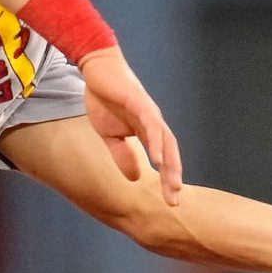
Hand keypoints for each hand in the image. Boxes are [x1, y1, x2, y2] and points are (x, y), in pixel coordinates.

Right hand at [79, 48, 182, 204]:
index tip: (169, 201)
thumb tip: (135, 178)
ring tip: (172, 185)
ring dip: (169, 164)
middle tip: (174, 200)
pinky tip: (157, 158)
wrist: (97, 71)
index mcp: (147, 132)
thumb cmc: (105, 100)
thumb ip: (122, 155)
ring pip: (165, 141)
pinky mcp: (139, 102)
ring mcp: (149, 113)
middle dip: (172, 178)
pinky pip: (151, 124)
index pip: (162, 159)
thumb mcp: (110, 135)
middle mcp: (154, 124)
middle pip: (169, 154)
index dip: (166, 180)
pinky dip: (156, 142)